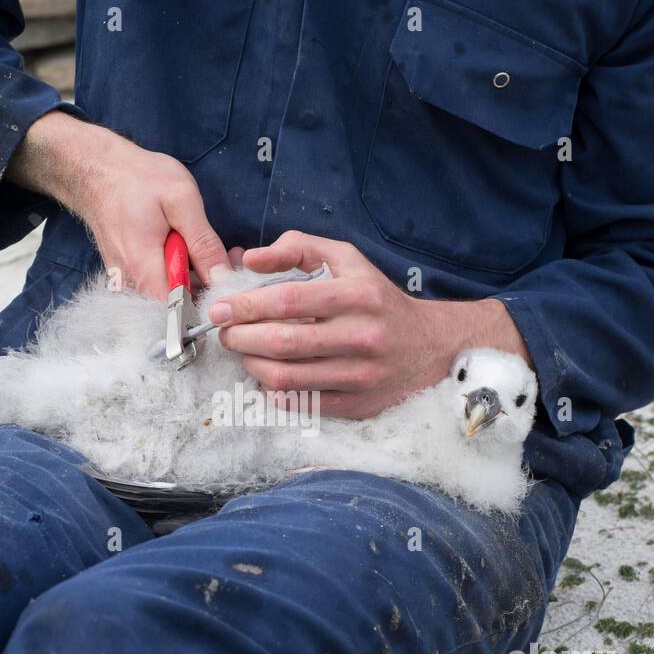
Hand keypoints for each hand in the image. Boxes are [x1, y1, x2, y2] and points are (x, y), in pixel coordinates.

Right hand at [8, 111, 229, 298]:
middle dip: (210, 286)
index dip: (212, 301)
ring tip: (209, 245)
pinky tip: (190, 247)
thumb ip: (203, 243)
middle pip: (180, 306)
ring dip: (198, 277)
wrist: (97, 170)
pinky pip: (161, 284)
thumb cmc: (137, 179)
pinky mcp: (129, 276)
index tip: (231, 278)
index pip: (182, 312)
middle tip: (231, 256)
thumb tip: (223, 279)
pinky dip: (182, 271)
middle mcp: (131, 285)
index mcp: (144, 271)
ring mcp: (128, 282)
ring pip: (172, 295)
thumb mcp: (181, 200)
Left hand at [213, 231, 532, 418]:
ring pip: (286, 378)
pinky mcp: (359, 405)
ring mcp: (362, 376)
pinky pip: (302, 404)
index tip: (221, 309)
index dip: (246, 306)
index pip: (288, 300)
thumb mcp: (347, 260)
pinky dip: (275, 392)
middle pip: (282, 342)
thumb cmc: (379, 299)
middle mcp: (363, 336)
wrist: (432, 346)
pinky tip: (269, 376)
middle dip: (241, 338)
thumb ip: (298, 248)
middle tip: (226, 333)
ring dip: (252, 366)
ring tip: (244, 352)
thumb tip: (250, 259)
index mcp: (359, 295)